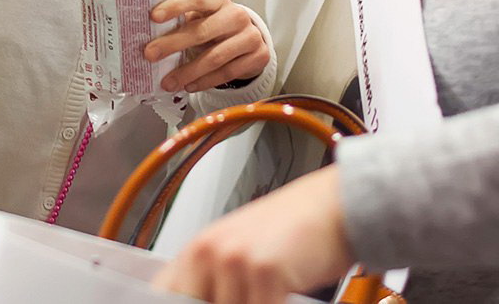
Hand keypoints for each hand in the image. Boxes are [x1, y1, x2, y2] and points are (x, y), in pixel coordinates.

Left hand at [144, 0, 268, 91]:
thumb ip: (182, 19)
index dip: (175, 6)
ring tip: (167, 82)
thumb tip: (145, 30)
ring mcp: (250, 36)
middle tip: (150, 54)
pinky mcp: (258, 56)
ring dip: (188, 71)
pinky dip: (205, 81)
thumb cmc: (217, 26)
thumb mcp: (203, 17)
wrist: (251, 39)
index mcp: (219, 0)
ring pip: (215, 56)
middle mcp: (236, 16)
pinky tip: (190, 86)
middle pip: (203, 30)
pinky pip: (227, 72)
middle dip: (173, 43)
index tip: (153, 16)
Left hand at [151, 166, 352, 303]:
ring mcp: (233, 259)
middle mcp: (208, 252)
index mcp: (197, 250)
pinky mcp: (263, 269)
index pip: (163, 296)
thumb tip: (195, 300)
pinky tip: (284, 296)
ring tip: (267, 294)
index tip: (200, 302)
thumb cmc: (294, 230)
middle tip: (247, 297)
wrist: (335, 204)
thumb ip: (212, 282)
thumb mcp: (241, 255)